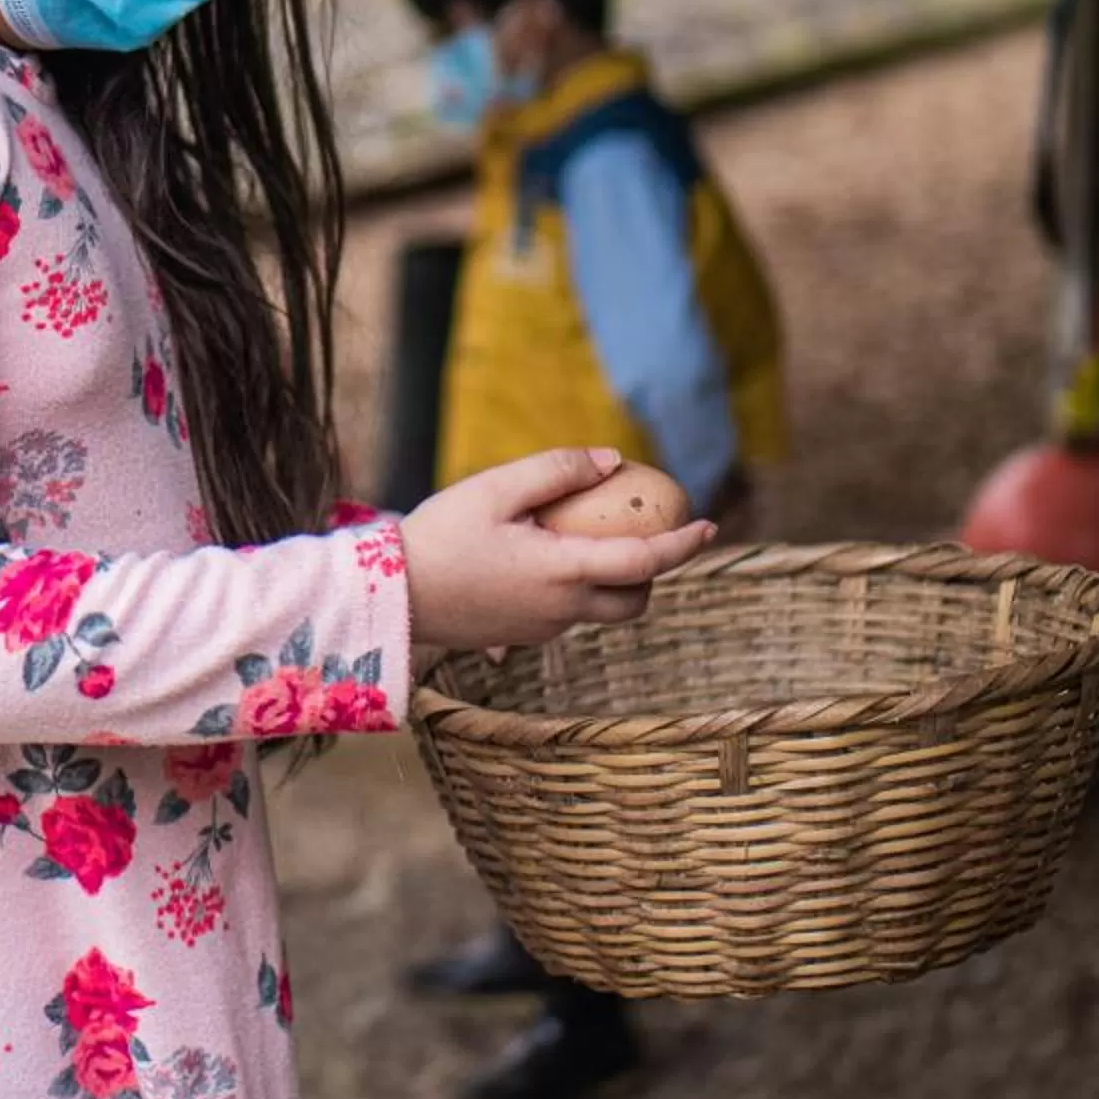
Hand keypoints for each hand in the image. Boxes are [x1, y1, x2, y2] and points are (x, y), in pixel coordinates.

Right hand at [402, 448, 718, 651]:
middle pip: (634, 600)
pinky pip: (564, 613)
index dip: (683, 543)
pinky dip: (573, 588)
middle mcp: (561, 608)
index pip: (645, 561)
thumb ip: (556, 470)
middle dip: (652, 573)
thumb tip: (610, 462)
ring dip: (611, 580)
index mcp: (563, 571)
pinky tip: (537, 559)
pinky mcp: (518, 636)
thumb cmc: (438, 537)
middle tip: (644, 535)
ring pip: (600, 610)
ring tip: (582, 539)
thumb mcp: (494, 489)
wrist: (389, 596)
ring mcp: (540, 628)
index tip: (709, 524)